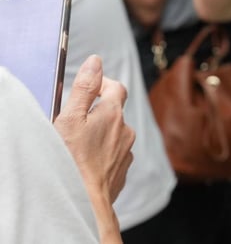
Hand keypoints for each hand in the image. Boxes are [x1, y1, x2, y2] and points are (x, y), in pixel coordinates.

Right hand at [53, 56, 135, 202]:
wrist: (83, 201)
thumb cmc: (72, 159)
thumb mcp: (70, 118)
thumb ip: (84, 88)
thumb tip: (96, 61)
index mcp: (114, 114)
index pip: (117, 88)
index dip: (104, 84)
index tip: (92, 87)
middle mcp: (126, 130)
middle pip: (114, 113)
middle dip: (98, 113)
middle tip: (76, 122)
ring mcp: (126, 152)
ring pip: (114, 135)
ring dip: (101, 136)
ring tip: (79, 146)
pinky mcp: (123, 171)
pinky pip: (114, 155)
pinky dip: (103, 155)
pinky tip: (87, 163)